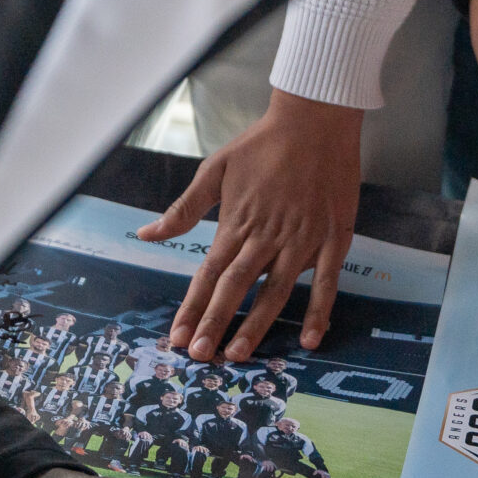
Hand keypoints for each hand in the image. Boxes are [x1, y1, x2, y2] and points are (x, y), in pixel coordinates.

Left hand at [137, 92, 361, 360]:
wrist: (313, 121)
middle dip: (215, 323)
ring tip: (239, 355)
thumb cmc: (262, 145)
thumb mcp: (215, 169)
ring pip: (276, 291)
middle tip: (199, 356)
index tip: (177, 336)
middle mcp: (266, 236)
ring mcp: (301, 240)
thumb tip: (145, 234)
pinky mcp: (332, 239)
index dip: (192, 307)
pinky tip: (307, 340)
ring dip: (257, 326)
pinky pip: (326, 282)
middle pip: (236, 287)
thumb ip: (183, 208)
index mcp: (236, 222)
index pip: (208, 273)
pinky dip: (318, 311)